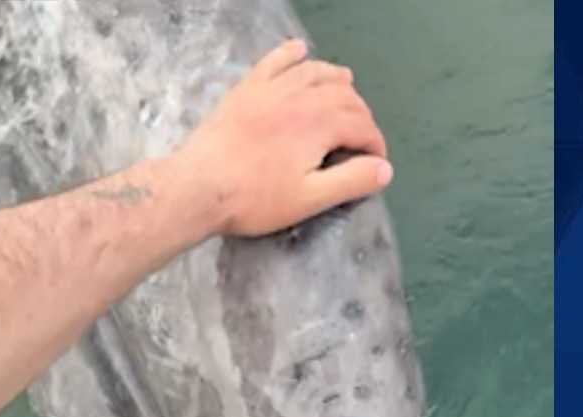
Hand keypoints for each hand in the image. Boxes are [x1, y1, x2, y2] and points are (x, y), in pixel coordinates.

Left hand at [177, 39, 392, 238]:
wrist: (198, 186)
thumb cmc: (254, 198)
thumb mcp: (310, 198)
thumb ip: (351, 181)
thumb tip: (384, 169)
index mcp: (319, 123)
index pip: (361, 126)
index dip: (375, 144)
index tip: (375, 164)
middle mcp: (300, 96)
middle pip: (343, 96)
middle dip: (361, 115)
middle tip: (362, 137)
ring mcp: (271, 89)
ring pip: (314, 72)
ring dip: (336, 80)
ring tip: (348, 88)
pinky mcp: (246, 89)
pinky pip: (274, 61)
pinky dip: (291, 54)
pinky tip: (299, 50)